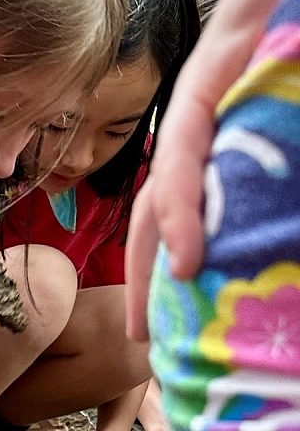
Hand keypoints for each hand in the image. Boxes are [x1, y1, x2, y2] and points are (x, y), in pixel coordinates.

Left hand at [126, 0, 299, 337]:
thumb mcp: (289, 118)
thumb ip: (279, 172)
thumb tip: (276, 221)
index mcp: (221, 140)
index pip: (189, 217)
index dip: (176, 277)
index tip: (174, 334)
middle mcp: (202, 127)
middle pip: (161, 221)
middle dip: (150, 290)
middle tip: (146, 355)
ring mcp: (203, 103)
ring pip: (163, 197)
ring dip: (154, 267)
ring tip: (150, 329)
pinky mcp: (211, 75)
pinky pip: (188, 152)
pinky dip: (180, 206)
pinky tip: (181, 254)